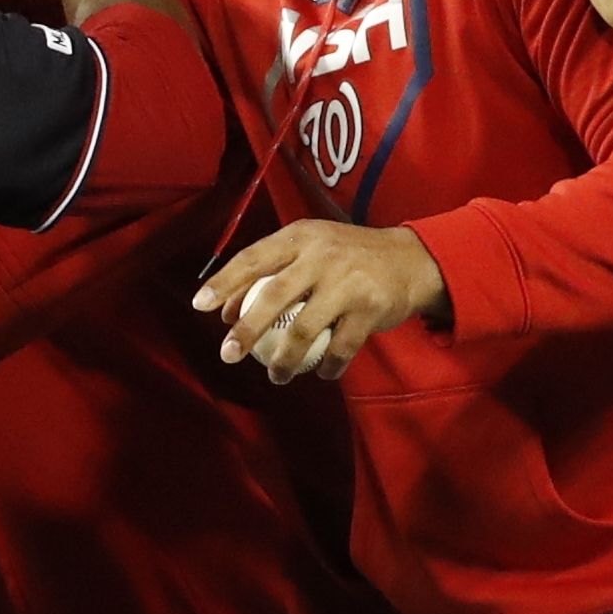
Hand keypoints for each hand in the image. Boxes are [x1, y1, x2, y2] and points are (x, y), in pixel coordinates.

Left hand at [195, 221, 447, 381]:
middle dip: (247, 330)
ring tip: (277, 375)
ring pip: (304, 329)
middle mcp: (321, 256)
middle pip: (273, 296)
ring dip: (285, 359)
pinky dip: (328, 366)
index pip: (253, 258)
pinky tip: (322, 373)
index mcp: (300, 238)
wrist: (412, 260)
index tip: (201, 306)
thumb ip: (274, 271)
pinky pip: (340, 348)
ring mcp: (347, 283)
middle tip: (228, 354)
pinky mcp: (370, 309)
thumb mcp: (313, 248)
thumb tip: (229, 311)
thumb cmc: (349, 258)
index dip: (225, 282)